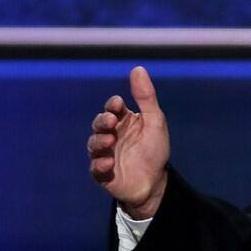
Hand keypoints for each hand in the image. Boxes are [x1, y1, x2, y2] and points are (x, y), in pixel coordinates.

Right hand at [87, 66, 170, 218]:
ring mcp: (104, 154)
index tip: (118, 104)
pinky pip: (96, 168)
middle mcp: (111, 135)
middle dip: (103, 121)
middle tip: (111, 122)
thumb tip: (138, 68)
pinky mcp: (102, 173)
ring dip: (100, 141)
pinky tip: (109, 162)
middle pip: (99, 124)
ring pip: (94, 145)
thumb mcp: (155, 121)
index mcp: (123, 121)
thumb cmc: (154, 149)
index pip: (113, 108)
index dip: (113, 105)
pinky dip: (100, 164)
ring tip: (110, 141)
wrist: (155, 182)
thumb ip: (146, 97)